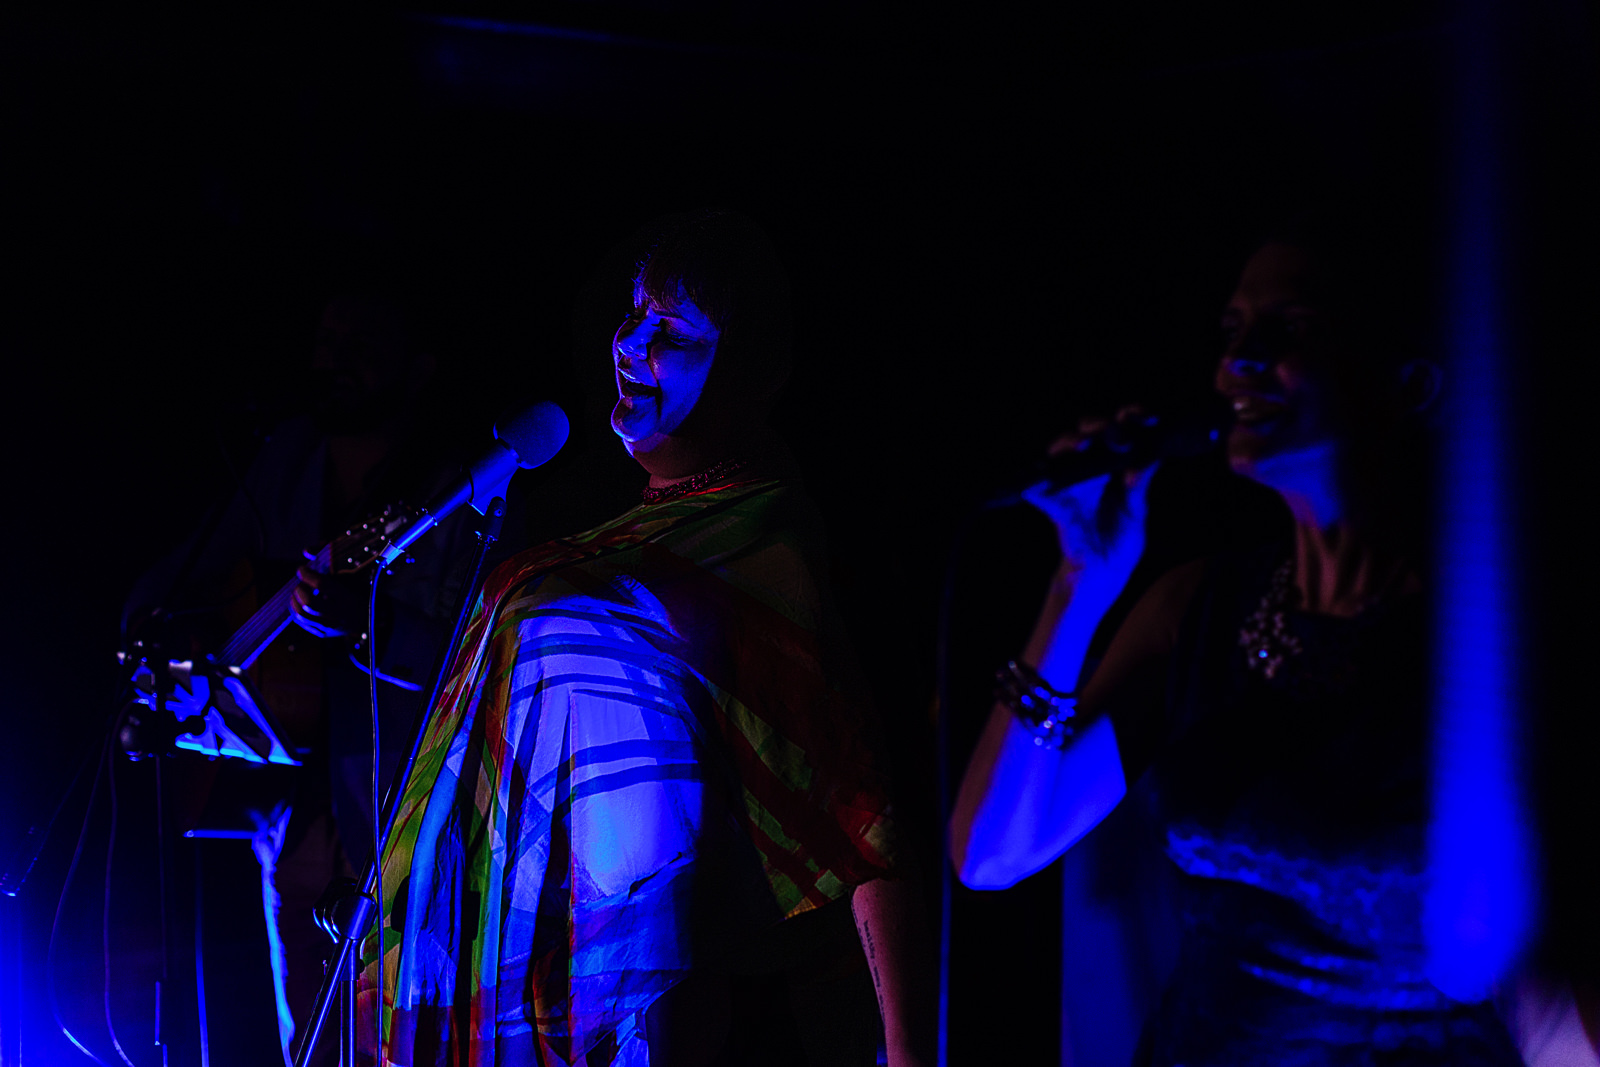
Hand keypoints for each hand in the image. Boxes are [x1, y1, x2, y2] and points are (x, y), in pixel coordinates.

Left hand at [289, 565, 364, 638]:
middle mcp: (338, 615)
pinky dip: (296, 610)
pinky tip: (300, 603)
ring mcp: (329, 627)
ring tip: (298, 592)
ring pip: (301, 614)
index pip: (322, 584)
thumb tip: (306, 562)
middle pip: (308, 602)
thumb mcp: (350, 581)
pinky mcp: (322, 633)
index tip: (301, 569)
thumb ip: (330, 574)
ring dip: (294, 600)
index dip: (307, 575)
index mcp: (347, 599)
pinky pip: (301, 622)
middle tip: (300, 583)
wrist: (368, 620)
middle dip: (299, 589)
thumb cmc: (358, 595)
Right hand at [1021, 408, 1156, 578]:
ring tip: (1083, 445)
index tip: (1145, 417)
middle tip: (1112, 432)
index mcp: (1116, 466)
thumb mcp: (1137, 511)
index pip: (1122, 433)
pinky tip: (1037, 483)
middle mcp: (1092, 470)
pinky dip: (1036, 486)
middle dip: (1098, 426)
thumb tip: (1149, 457)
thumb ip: (1139, 485)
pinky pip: (1040, 492)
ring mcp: (1072, 485)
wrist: (1103, 572)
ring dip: (1069, 444)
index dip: (1131, 419)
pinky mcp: (1057, 505)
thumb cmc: (1122, 540)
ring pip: (1062, 453)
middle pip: (1089, 434)